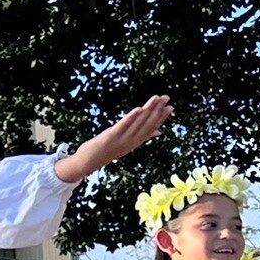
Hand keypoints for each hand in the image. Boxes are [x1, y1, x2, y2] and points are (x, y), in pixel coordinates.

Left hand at [55, 95, 172, 183]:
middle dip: (158, 110)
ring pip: (138, 123)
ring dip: (148, 109)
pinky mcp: (111, 136)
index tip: (171, 107)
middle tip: (166, 98)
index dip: (162, 117)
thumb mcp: (127, 143)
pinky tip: (139, 108)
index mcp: (136, 142)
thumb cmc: (107, 150)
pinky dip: (132, 117)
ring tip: (156, 98)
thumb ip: (142, 136)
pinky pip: (123, 125)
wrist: (88, 161)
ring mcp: (122, 139)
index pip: (152, 128)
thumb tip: (159, 131)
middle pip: (147, 124)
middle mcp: (132, 141)